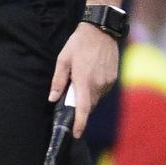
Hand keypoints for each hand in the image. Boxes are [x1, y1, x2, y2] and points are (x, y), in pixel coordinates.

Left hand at [49, 22, 118, 136]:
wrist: (101, 30)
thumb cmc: (79, 43)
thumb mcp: (63, 59)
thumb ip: (58, 80)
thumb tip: (52, 99)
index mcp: (84, 81)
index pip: (83, 109)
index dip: (79, 124)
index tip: (76, 134)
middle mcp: (98, 84)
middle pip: (89, 105)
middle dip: (81, 106)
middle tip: (72, 95)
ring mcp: (108, 82)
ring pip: (96, 98)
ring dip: (88, 95)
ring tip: (82, 79)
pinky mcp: (113, 78)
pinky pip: (102, 90)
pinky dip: (95, 88)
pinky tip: (91, 75)